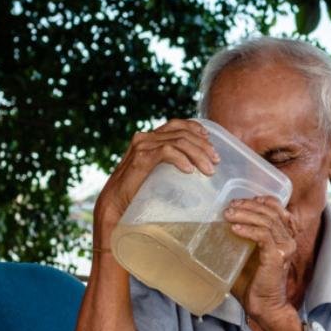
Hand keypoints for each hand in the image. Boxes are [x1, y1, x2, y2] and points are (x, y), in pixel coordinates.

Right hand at [94, 119, 218, 242]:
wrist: (114, 205)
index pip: (177, 124)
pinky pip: (167, 151)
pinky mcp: (141, 158)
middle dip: (203, 145)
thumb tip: (195, 169)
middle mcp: (146, 138)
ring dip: (198, 154)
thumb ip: (169, 165)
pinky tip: (191, 171)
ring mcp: (142, 146)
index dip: (196, 128)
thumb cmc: (136, 193)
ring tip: (209, 170)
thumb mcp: (157, 174)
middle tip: (216, 161)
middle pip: (182, 132)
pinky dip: (182, 159)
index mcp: (150, 139)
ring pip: (179, 141)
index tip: (211, 140)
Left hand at [224, 196, 302, 330]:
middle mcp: (287, 240)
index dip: (260, 201)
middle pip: (270, 211)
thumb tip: (215, 228)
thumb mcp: (246, 256)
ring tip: (228, 215)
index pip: (277, 209)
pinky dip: (248, 229)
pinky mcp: (277, 256)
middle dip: (248, 206)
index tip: (240, 202)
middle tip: (229, 208)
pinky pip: (263, 235)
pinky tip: (234, 229)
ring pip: (267, 220)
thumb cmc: (255, 284)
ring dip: (245, 214)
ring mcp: (284, 248)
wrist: (264, 306)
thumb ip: (240, 240)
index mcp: (283, 237)